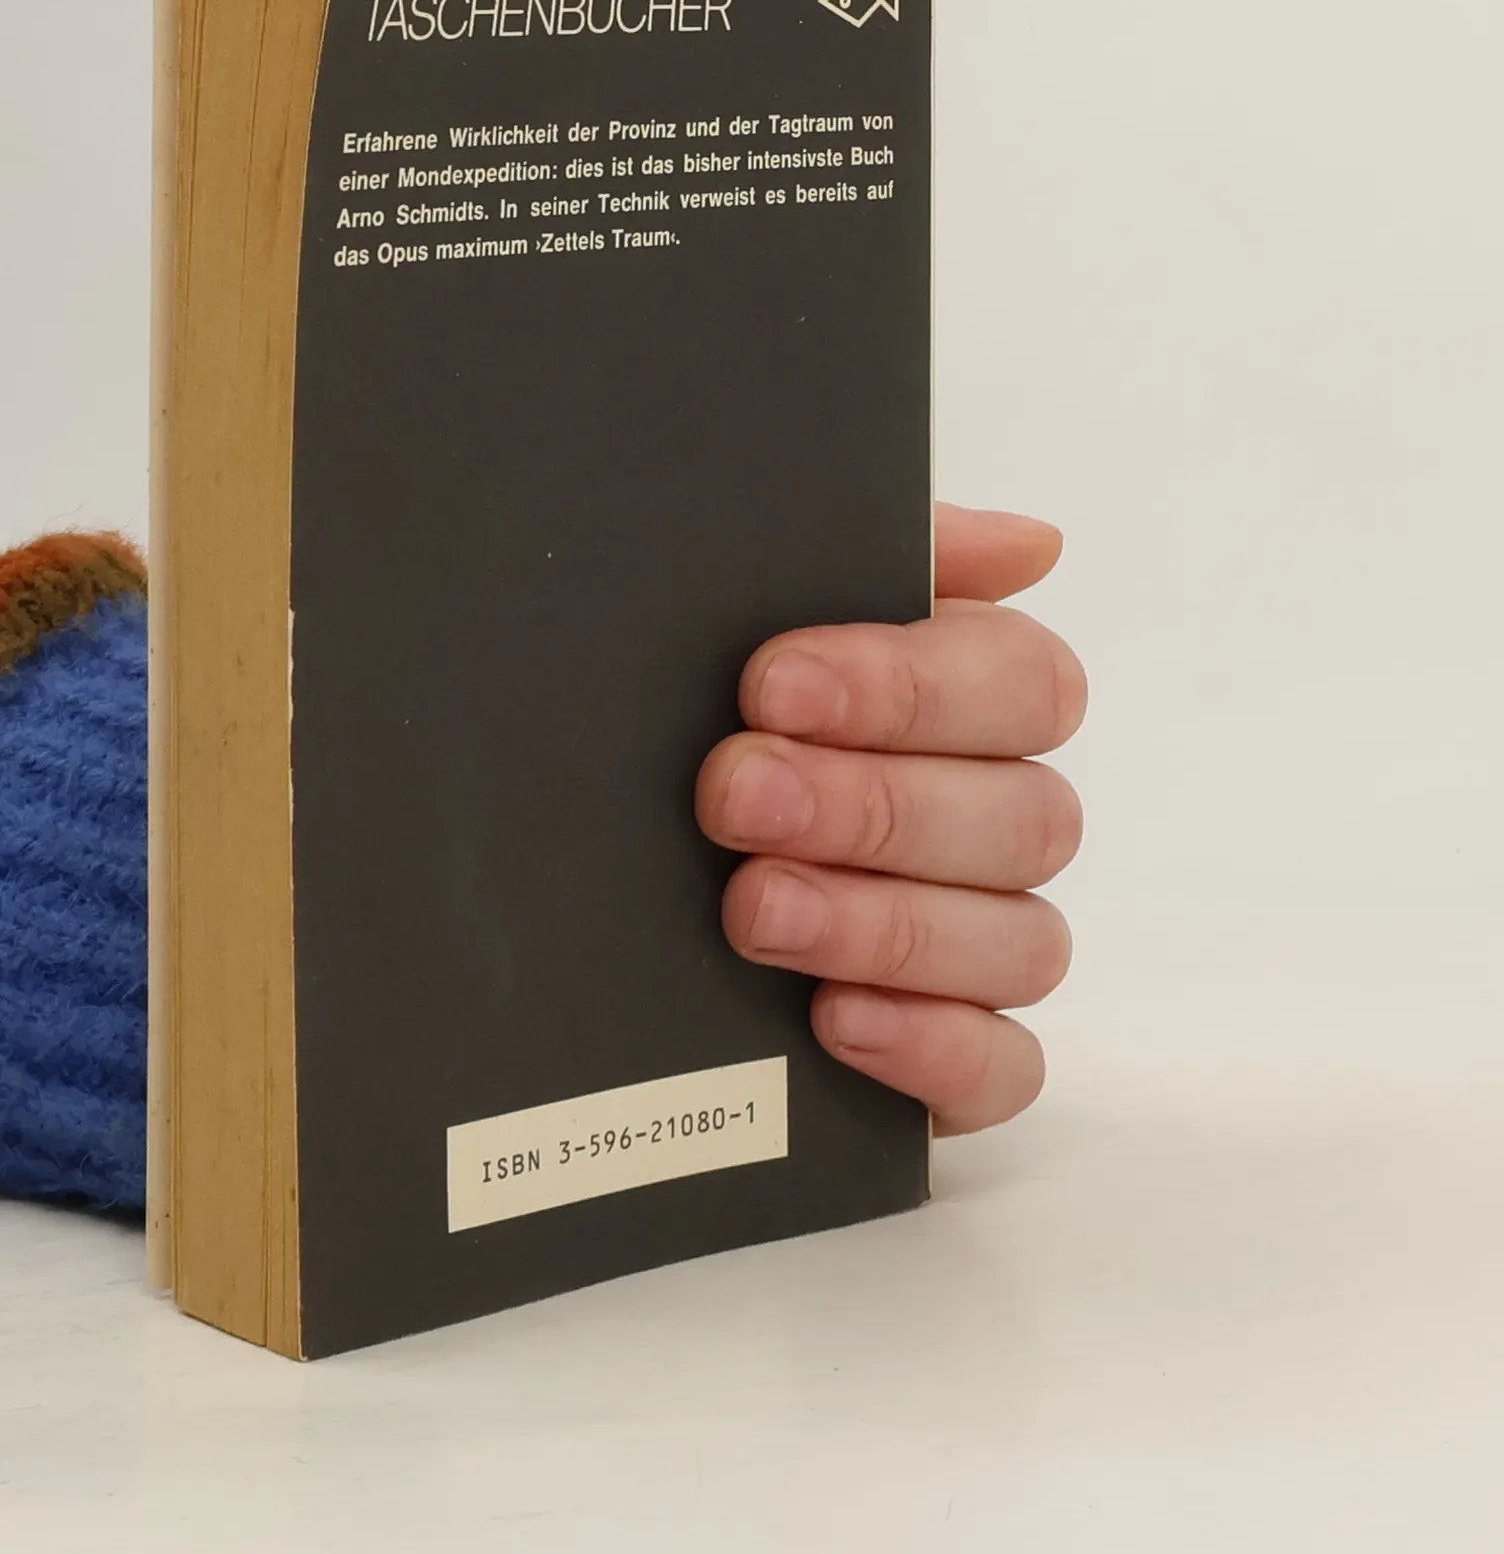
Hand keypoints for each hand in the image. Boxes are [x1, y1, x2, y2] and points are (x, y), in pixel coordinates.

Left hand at [694, 505, 1083, 1133]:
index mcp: (968, 702)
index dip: (910, 686)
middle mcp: (992, 823)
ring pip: (1022, 943)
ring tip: (754, 909)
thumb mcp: (743, 620)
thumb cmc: (692, 728)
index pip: (1023, 682)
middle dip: (872, 804)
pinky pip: (1006, 1071)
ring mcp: (982, 948)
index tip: (770, 683)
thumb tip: (1031, 544)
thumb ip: (879, 559)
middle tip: (732, 795)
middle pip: (1024, 816)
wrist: (583, 886)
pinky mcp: (955, 1061)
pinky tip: (833, 1018)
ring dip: (886, 923)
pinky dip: (932, 1047)